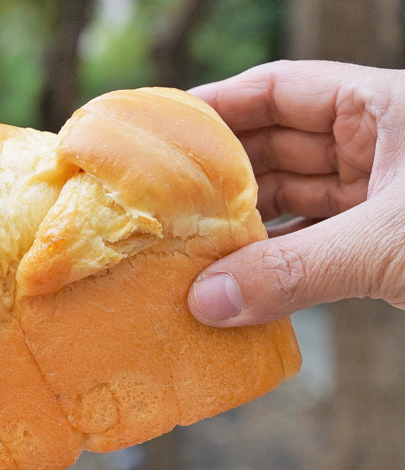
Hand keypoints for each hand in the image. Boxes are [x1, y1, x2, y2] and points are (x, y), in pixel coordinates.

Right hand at [185, 60, 404, 325]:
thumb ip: (296, 270)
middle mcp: (377, 142)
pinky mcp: (386, 242)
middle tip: (164, 202)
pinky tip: (238, 280)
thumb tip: (206, 302)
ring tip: (190, 246)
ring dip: (245, 225)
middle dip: (221, 175)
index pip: (279, 89)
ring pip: (293, 199)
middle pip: (277, 146)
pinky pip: (316, 244)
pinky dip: (278, 262)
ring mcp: (382, 193)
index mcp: (382, 107)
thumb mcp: (387, 242)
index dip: (219, 106)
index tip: (164, 133)